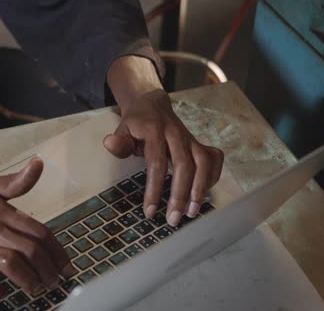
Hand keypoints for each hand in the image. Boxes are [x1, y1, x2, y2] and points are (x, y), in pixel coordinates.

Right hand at [0, 158, 74, 301]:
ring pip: (9, 265)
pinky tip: (0, 293)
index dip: (57, 251)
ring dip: (28, 281)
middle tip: (54, 281)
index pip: (38, 231)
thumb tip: (38, 164)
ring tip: (35, 289)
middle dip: (48, 270)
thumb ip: (15, 182)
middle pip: (29, 250)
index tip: (66, 265)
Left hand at [105, 57, 223, 225]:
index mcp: (155, 131)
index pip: (156, 162)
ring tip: (191, 212)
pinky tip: (203, 194)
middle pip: (184, 166)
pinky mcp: (200, 143)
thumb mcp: (122, 129)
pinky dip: (212, 177)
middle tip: (173, 219)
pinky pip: (214, 159)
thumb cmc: (136, 124)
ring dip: (199, 189)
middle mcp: (176, 134)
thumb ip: (119, 141)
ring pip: (203, 163)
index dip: (154, 189)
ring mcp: (191, 138)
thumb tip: (109, 143)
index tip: (150, 211)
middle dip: (180, 195)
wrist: (152, 105)